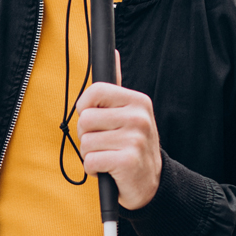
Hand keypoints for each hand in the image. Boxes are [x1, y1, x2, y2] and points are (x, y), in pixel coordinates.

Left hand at [76, 53, 161, 210]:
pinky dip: (93, 169)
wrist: (151, 182)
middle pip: (85, 119)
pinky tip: (108, 170)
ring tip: (107, 155)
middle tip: (102, 142)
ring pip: (85, 142)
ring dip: (90, 154)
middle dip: (86, 135)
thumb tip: (113, 52)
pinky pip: (90, 161)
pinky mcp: (128, 162)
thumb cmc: (132, 143)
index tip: (91, 117)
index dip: (84, 106)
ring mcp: (135, 139)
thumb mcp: (129, 112)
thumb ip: (117, 85)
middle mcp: (139, 117)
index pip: (95, 90)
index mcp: (137, 101)